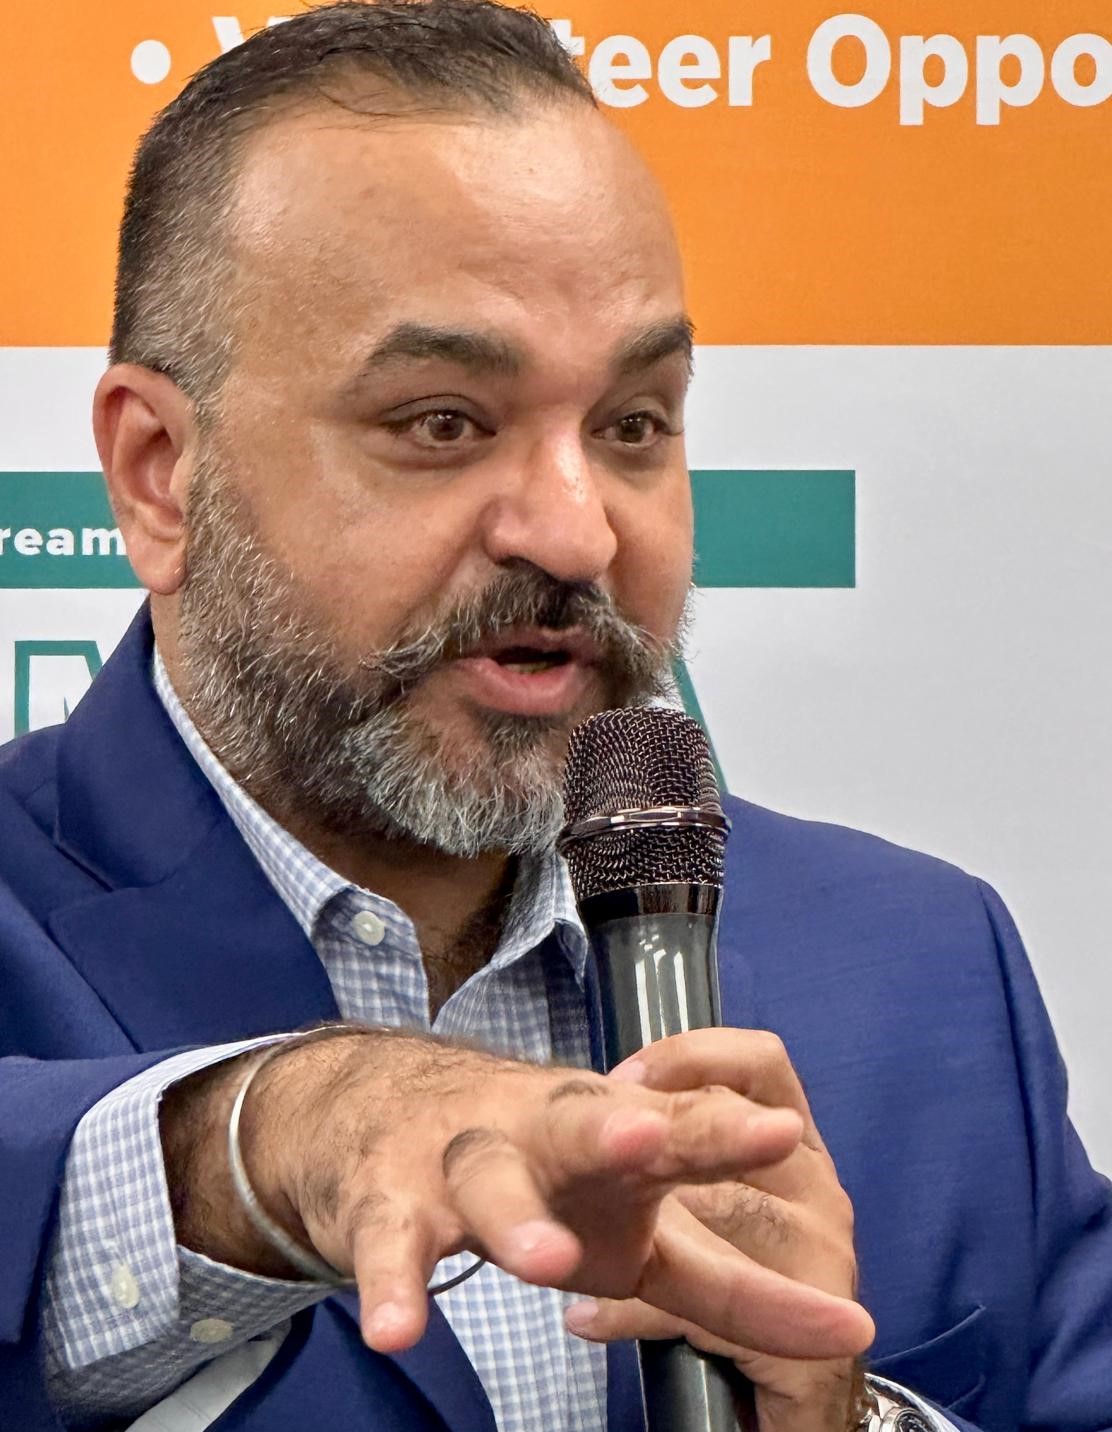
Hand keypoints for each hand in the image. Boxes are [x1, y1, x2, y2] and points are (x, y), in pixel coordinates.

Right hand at [162, 1027, 872, 1365]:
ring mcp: (465, 1159)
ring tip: (547, 1263)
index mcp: (614, 1136)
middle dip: (616, 1129)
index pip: (679, 1131)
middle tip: (649, 1137)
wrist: (385, 1111)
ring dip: (515, 1217)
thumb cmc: (544, 1175)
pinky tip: (396, 1327)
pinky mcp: (390, 1199)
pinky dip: (391, 1281)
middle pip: (581, 1122)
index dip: (727, 1133)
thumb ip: (734, 1282)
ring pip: (488, 1178)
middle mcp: (544, 1133)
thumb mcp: (637, 1230)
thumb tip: (853, 1329)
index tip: (782, 1132)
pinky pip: (390, 1240)